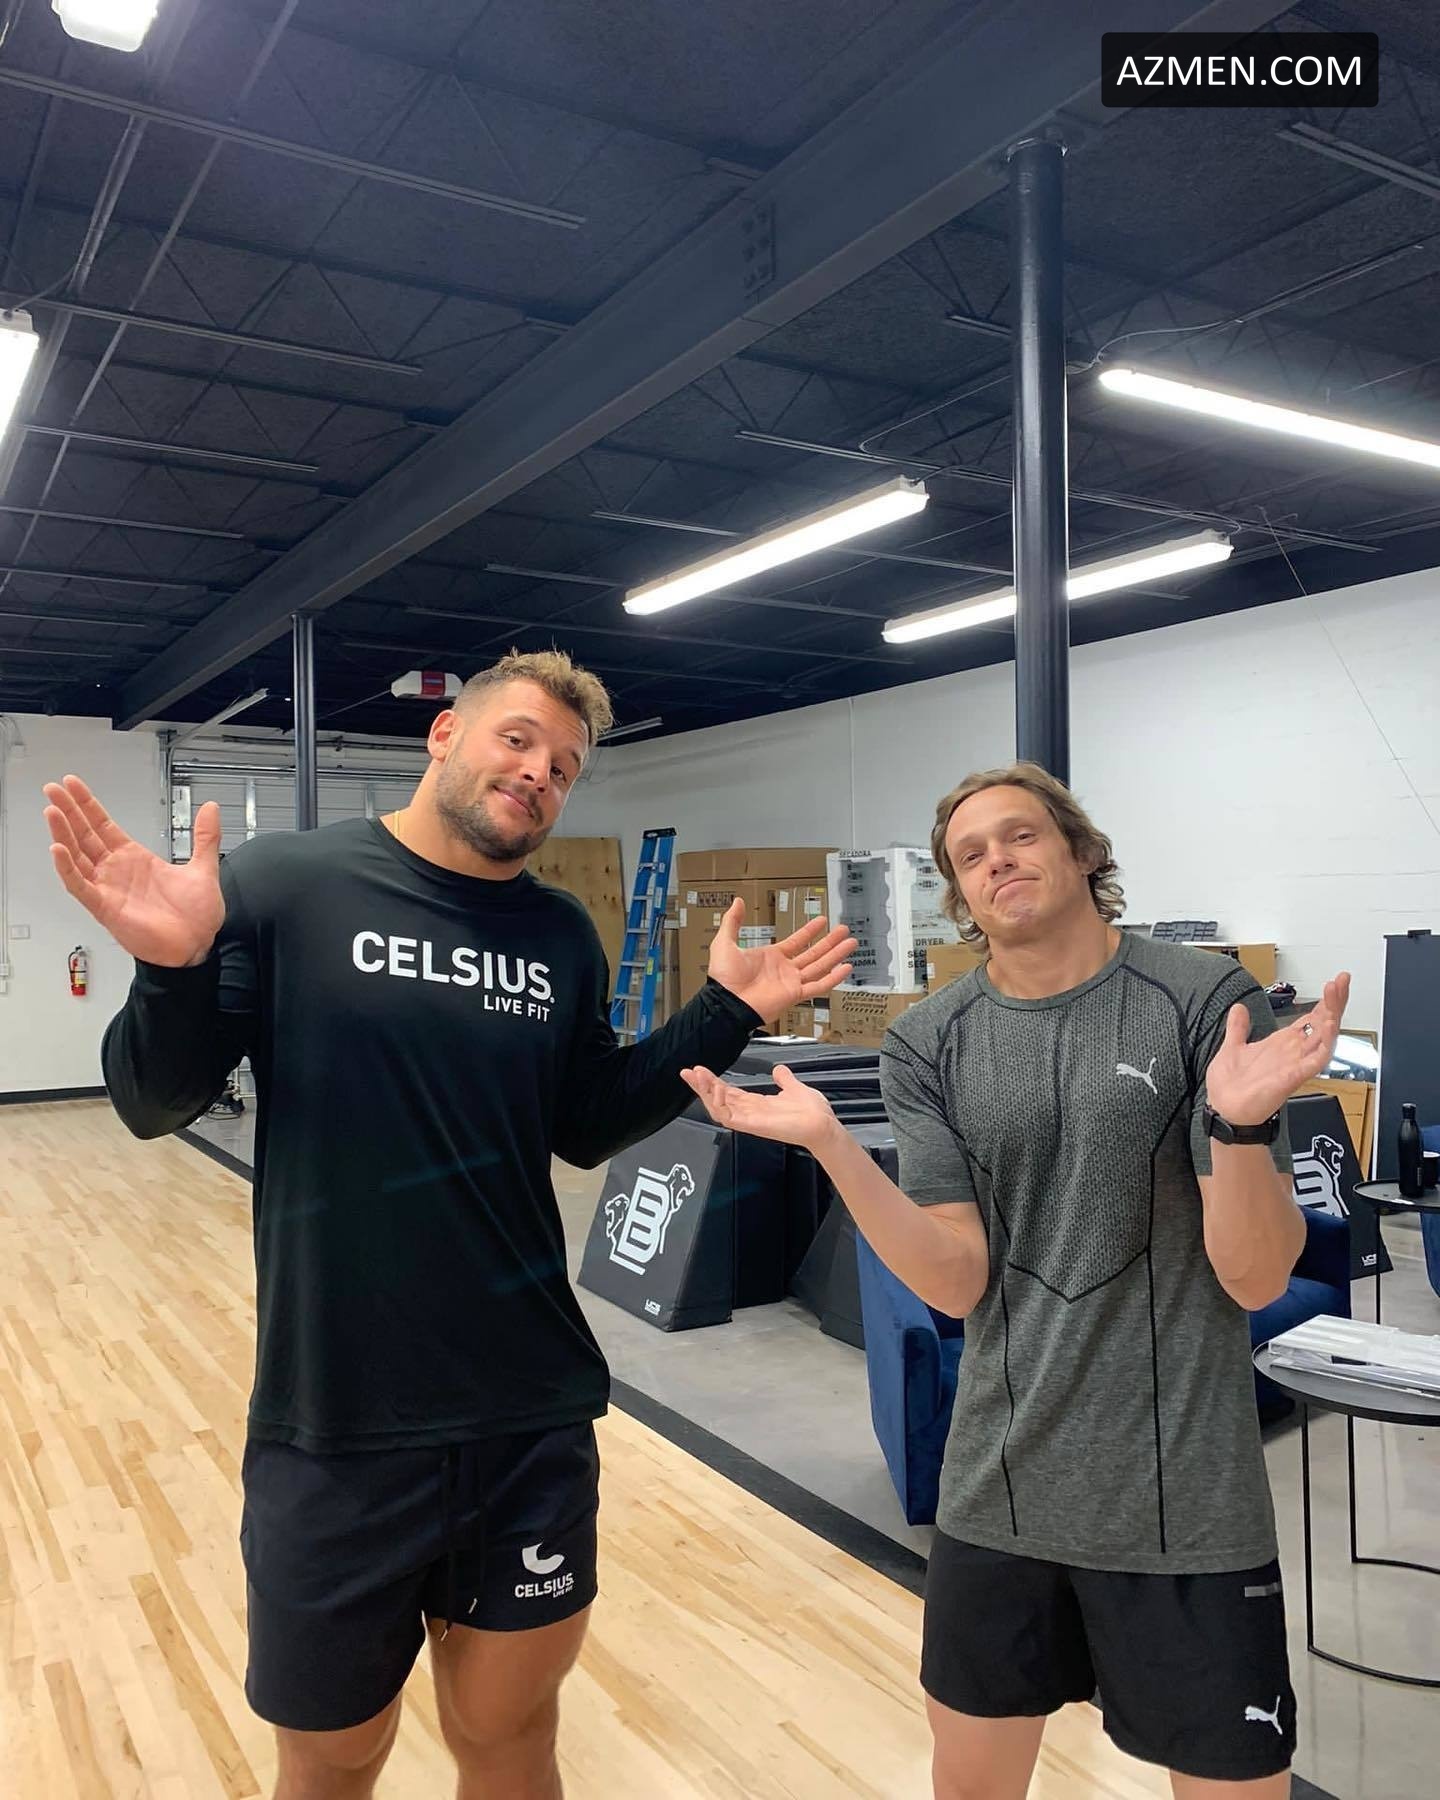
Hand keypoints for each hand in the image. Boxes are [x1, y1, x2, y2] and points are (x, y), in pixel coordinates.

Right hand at [44, 775, 225, 968]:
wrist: (197, 947)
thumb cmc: (195, 917)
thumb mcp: (203, 868)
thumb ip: (205, 837)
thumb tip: (210, 808)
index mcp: (135, 859)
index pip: (103, 825)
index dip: (88, 805)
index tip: (73, 785)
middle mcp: (117, 871)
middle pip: (84, 835)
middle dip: (68, 811)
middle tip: (52, 789)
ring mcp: (108, 888)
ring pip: (77, 857)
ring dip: (63, 834)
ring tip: (53, 811)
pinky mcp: (106, 908)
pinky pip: (81, 886)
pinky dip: (68, 868)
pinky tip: (59, 850)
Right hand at [680, 1063, 837, 1152]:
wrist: (823, 1124)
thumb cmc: (813, 1111)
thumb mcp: (794, 1088)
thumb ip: (784, 1080)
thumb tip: (778, 1069)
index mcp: (756, 1104)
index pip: (727, 1092)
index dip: (712, 1082)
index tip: (699, 1069)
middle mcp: (749, 1113)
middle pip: (717, 1099)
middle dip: (701, 1086)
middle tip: (688, 1071)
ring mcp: (749, 1120)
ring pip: (717, 1108)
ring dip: (705, 1092)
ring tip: (698, 1076)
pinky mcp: (752, 1126)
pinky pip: (728, 1117)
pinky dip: (719, 1103)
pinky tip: (716, 1088)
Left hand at [704, 897, 855, 1020]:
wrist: (727, 1002)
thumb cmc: (723, 979)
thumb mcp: (725, 943)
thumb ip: (733, 922)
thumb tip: (738, 903)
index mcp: (771, 957)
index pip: (797, 941)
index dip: (810, 931)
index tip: (822, 921)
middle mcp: (784, 970)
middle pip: (813, 953)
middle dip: (830, 942)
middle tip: (843, 930)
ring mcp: (791, 982)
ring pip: (820, 966)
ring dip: (836, 955)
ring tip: (850, 943)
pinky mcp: (795, 994)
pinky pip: (819, 986)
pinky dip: (833, 978)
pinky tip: (846, 968)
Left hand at [1205, 973, 1350, 1126]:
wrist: (1226, 1111)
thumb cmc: (1233, 1086)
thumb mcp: (1233, 1047)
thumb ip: (1238, 1028)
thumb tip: (1239, 1008)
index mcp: (1282, 1045)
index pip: (1310, 1019)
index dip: (1323, 1001)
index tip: (1334, 981)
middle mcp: (1293, 1053)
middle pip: (1322, 1023)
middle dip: (1334, 1001)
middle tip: (1342, 980)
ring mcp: (1296, 1064)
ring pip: (1323, 1038)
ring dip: (1332, 1016)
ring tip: (1336, 995)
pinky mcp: (1293, 1077)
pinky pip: (1315, 1060)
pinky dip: (1324, 1044)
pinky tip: (1328, 1027)